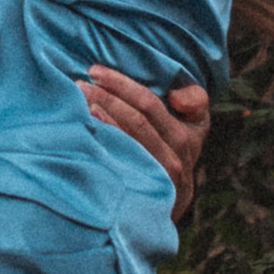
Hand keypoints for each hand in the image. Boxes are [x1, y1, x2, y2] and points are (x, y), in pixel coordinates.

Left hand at [81, 70, 210, 220]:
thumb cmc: (177, 148)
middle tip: (78, 85)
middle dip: (105, 98)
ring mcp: (164, 177)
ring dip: (102, 118)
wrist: (174, 201)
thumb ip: (194, 99)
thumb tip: (174, 97)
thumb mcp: (195, 123)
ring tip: (78, 103)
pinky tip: (85, 135)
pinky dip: (104, 147)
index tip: (95, 72)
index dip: (122, 85)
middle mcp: (179, 154)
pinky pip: (124, 165)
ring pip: (129, 141)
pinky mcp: (150, 193)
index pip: (150, 103)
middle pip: (137, 120)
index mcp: (190, 131)